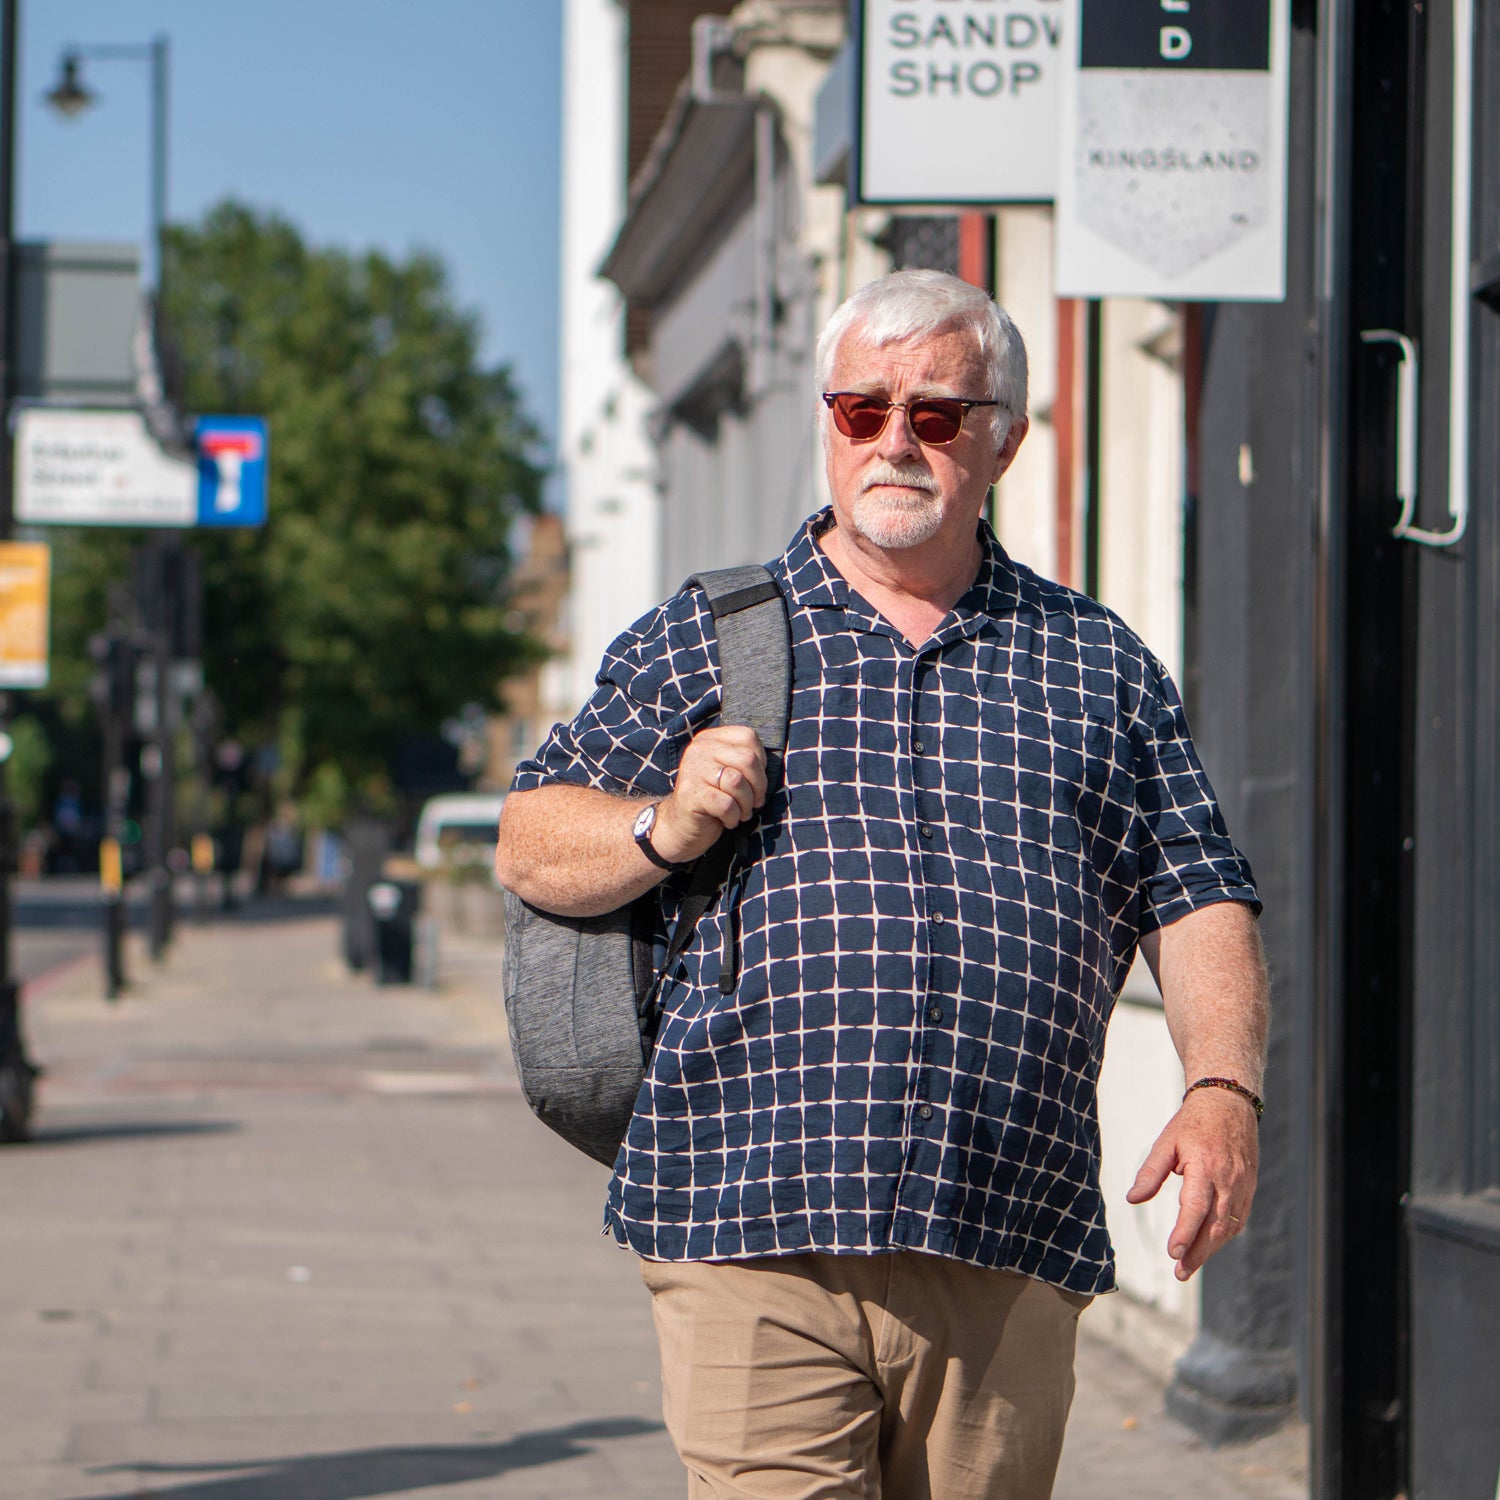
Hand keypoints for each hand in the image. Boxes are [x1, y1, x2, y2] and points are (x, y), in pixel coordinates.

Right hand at [651, 726, 767, 864]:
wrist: (681, 826)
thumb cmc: (713, 799)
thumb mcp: (728, 772)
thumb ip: (744, 761)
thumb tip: (767, 764)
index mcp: (710, 739)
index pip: (748, 737)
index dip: (760, 763)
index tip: (754, 781)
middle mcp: (699, 749)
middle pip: (747, 759)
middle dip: (758, 786)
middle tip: (753, 802)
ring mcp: (692, 770)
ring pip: (738, 782)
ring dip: (746, 805)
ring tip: (739, 813)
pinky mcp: (690, 794)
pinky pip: (726, 804)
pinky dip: (733, 817)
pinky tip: (727, 820)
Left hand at [1125, 1086, 1258, 1280]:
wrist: (1229, 1104)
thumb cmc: (1193, 1124)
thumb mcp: (1166, 1142)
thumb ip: (1151, 1172)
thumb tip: (1133, 1199)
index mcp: (1205, 1166)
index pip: (1195, 1207)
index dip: (1185, 1232)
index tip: (1173, 1253)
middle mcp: (1228, 1180)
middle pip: (1215, 1225)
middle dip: (1198, 1252)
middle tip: (1180, 1272)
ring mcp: (1242, 1186)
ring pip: (1228, 1226)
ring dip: (1210, 1250)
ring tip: (1189, 1266)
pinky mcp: (1249, 1188)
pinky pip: (1239, 1219)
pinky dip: (1223, 1236)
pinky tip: (1208, 1246)